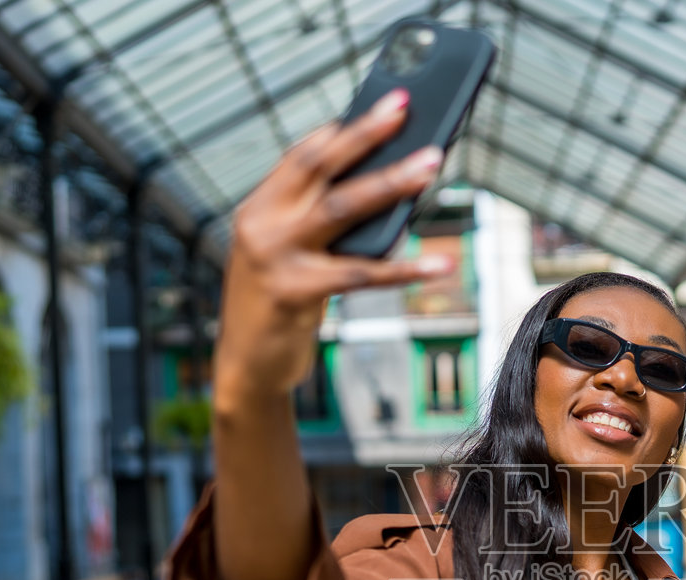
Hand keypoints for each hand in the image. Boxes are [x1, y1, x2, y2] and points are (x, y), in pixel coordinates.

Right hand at [216, 89, 452, 403]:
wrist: (247, 366)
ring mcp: (275, 257)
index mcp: (259, 207)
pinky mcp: (294, 292)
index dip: (343, 129)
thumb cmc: (278, 306)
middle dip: (365, 134)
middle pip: (319, 166)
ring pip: (342, 208)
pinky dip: (404, 270)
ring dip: (391, 184)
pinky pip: (360, 274)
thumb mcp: (290, 254)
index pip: (301, 154)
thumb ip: (324, 226)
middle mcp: (262, 224)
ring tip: (431, 165)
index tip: (384, 106)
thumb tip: (391, 196)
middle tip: (405, 110)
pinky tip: (439, 265)